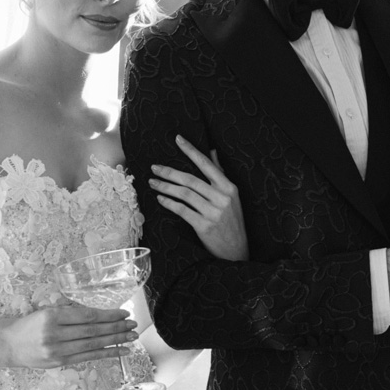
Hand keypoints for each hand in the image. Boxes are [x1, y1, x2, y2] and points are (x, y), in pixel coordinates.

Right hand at [2, 305, 137, 368]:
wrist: (9, 344)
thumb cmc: (31, 324)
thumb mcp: (47, 311)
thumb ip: (70, 313)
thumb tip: (101, 314)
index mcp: (52, 316)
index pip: (87, 316)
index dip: (108, 315)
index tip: (123, 313)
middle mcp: (55, 334)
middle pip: (92, 331)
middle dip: (116, 328)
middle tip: (133, 325)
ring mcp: (57, 351)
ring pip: (92, 345)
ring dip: (115, 341)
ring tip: (131, 337)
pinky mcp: (59, 363)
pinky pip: (87, 357)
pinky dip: (106, 354)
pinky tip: (120, 351)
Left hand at [149, 134, 248, 260]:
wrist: (237, 251)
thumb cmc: (232, 221)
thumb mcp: (232, 196)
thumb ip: (220, 174)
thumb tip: (213, 152)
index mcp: (229, 187)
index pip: (206, 164)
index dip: (191, 150)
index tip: (177, 139)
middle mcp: (222, 198)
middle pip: (190, 179)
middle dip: (169, 172)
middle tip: (154, 167)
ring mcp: (213, 212)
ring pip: (184, 194)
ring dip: (165, 187)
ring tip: (153, 182)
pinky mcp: (204, 226)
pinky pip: (182, 210)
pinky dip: (169, 203)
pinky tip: (161, 199)